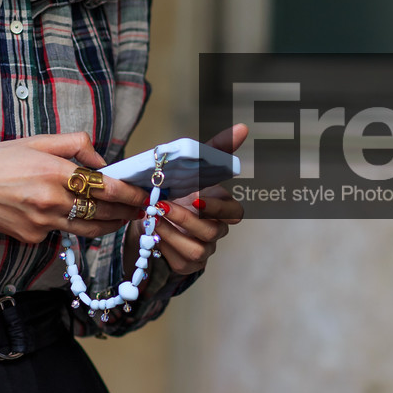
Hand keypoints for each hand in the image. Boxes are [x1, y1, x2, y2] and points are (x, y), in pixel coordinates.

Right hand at [0, 132, 149, 243]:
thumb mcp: (38, 141)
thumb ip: (76, 145)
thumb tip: (102, 162)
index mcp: (55, 172)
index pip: (106, 188)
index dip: (130, 194)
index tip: (144, 195)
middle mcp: (51, 200)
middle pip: (103, 213)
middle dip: (127, 212)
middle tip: (142, 209)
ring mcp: (42, 223)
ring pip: (89, 230)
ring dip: (110, 225)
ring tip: (122, 218)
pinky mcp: (32, 237)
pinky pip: (62, 232)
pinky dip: (73, 225)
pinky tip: (76, 216)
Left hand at [127, 124, 248, 275]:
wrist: (148, 218)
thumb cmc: (175, 191)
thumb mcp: (191, 168)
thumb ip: (217, 149)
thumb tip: (244, 127)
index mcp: (221, 208)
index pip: (235, 212)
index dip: (218, 207)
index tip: (196, 198)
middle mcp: (216, 230)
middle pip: (212, 231)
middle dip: (186, 220)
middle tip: (162, 207)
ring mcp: (204, 250)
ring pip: (196, 250)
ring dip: (172, 235)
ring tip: (151, 220)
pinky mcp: (187, 265)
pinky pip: (181, 262)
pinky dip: (164, 249)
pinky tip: (151, 236)